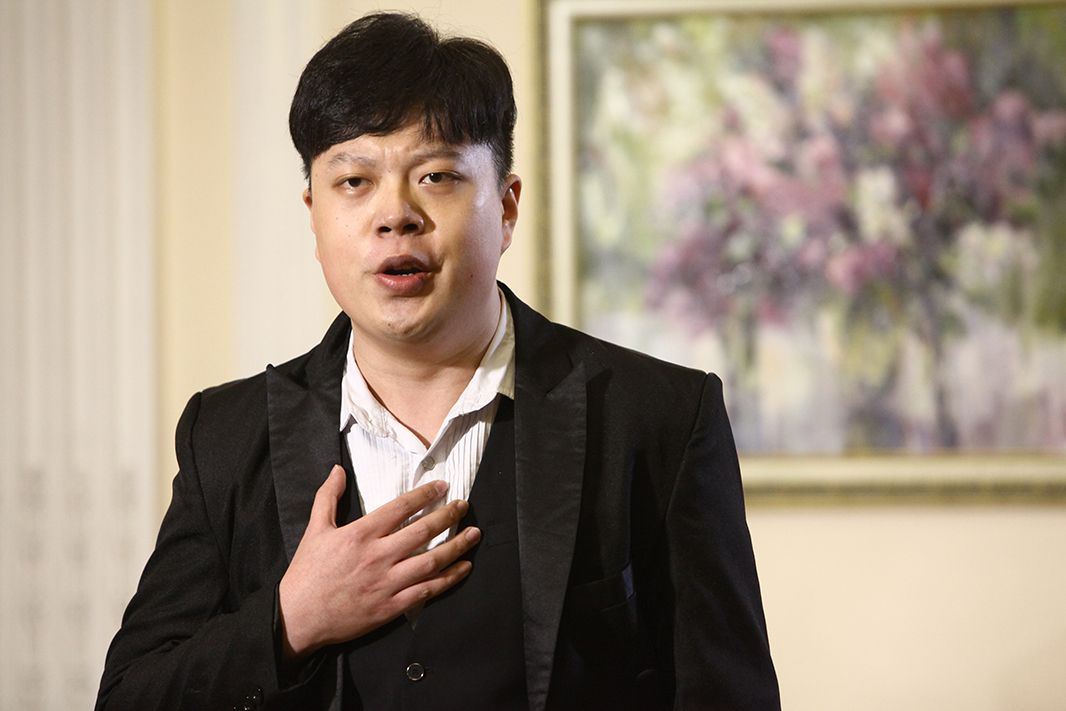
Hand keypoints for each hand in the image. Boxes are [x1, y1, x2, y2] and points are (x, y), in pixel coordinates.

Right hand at [277, 465, 479, 659]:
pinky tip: (464, 568)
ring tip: (474, 534)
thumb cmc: (306, 573)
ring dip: (457, 546)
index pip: (401, 507)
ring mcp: (387, 582)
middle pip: (423, 531)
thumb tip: (338, 469)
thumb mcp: (314, 529)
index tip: (443, 486)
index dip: (425, 494)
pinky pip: (428, 590)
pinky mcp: (391, 607)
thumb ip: (328, 497)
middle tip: (464, 505)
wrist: (298, 618)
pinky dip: (449, 579)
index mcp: (360, 534)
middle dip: (448, 515)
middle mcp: (378, 556)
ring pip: (431, 561)